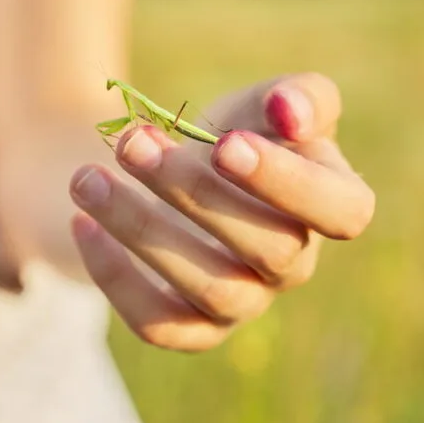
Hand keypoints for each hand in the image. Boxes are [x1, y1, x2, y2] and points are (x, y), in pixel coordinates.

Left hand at [67, 73, 374, 350]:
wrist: (187, 167)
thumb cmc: (242, 130)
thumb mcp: (269, 101)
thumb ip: (297, 96)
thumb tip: (289, 112)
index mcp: (333, 205)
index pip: (342, 212)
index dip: (287, 183)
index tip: (225, 143)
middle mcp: (296, 264)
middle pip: (269, 249)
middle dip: (194, 193)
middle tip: (132, 142)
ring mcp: (246, 302)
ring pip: (211, 289)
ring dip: (142, 229)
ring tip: (86, 178)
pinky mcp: (194, 326)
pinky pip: (161, 325)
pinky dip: (115, 279)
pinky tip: (82, 222)